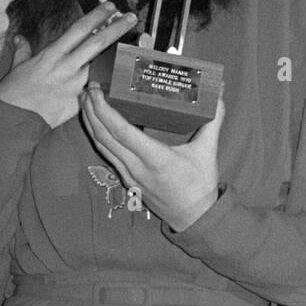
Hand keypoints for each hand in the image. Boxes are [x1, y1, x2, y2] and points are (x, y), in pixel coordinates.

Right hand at [0, 1, 137, 127]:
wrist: (13, 120)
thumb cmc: (12, 93)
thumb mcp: (17, 66)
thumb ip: (23, 50)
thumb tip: (18, 38)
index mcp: (52, 54)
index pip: (79, 29)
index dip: (96, 16)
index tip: (110, 7)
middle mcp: (66, 67)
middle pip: (97, 43)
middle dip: (116, 29)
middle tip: (132, 18)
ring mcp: (74, 85)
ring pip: (100, 66)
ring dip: (116, 56)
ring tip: (132, 47)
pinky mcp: (78, 103)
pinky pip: (93, 91)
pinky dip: (103, 84)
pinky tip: (119, 78)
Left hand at [81, 82, 224, 230]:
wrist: (195, 218)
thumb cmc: (200, 185)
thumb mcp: (208, 151)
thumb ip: (213, 120)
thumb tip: (218, 93)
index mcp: (155, 158)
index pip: (121, 131)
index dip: (104, 110)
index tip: (96, 91)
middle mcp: (136, 167)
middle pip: (104, 136)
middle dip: (91, 110)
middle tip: (87, 88)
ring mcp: (129, 175)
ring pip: (101, 146)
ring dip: (90, 122)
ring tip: (86, 101)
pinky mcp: (128, 179)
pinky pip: (106, 155)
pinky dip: (98, 136)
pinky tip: (96, 123)